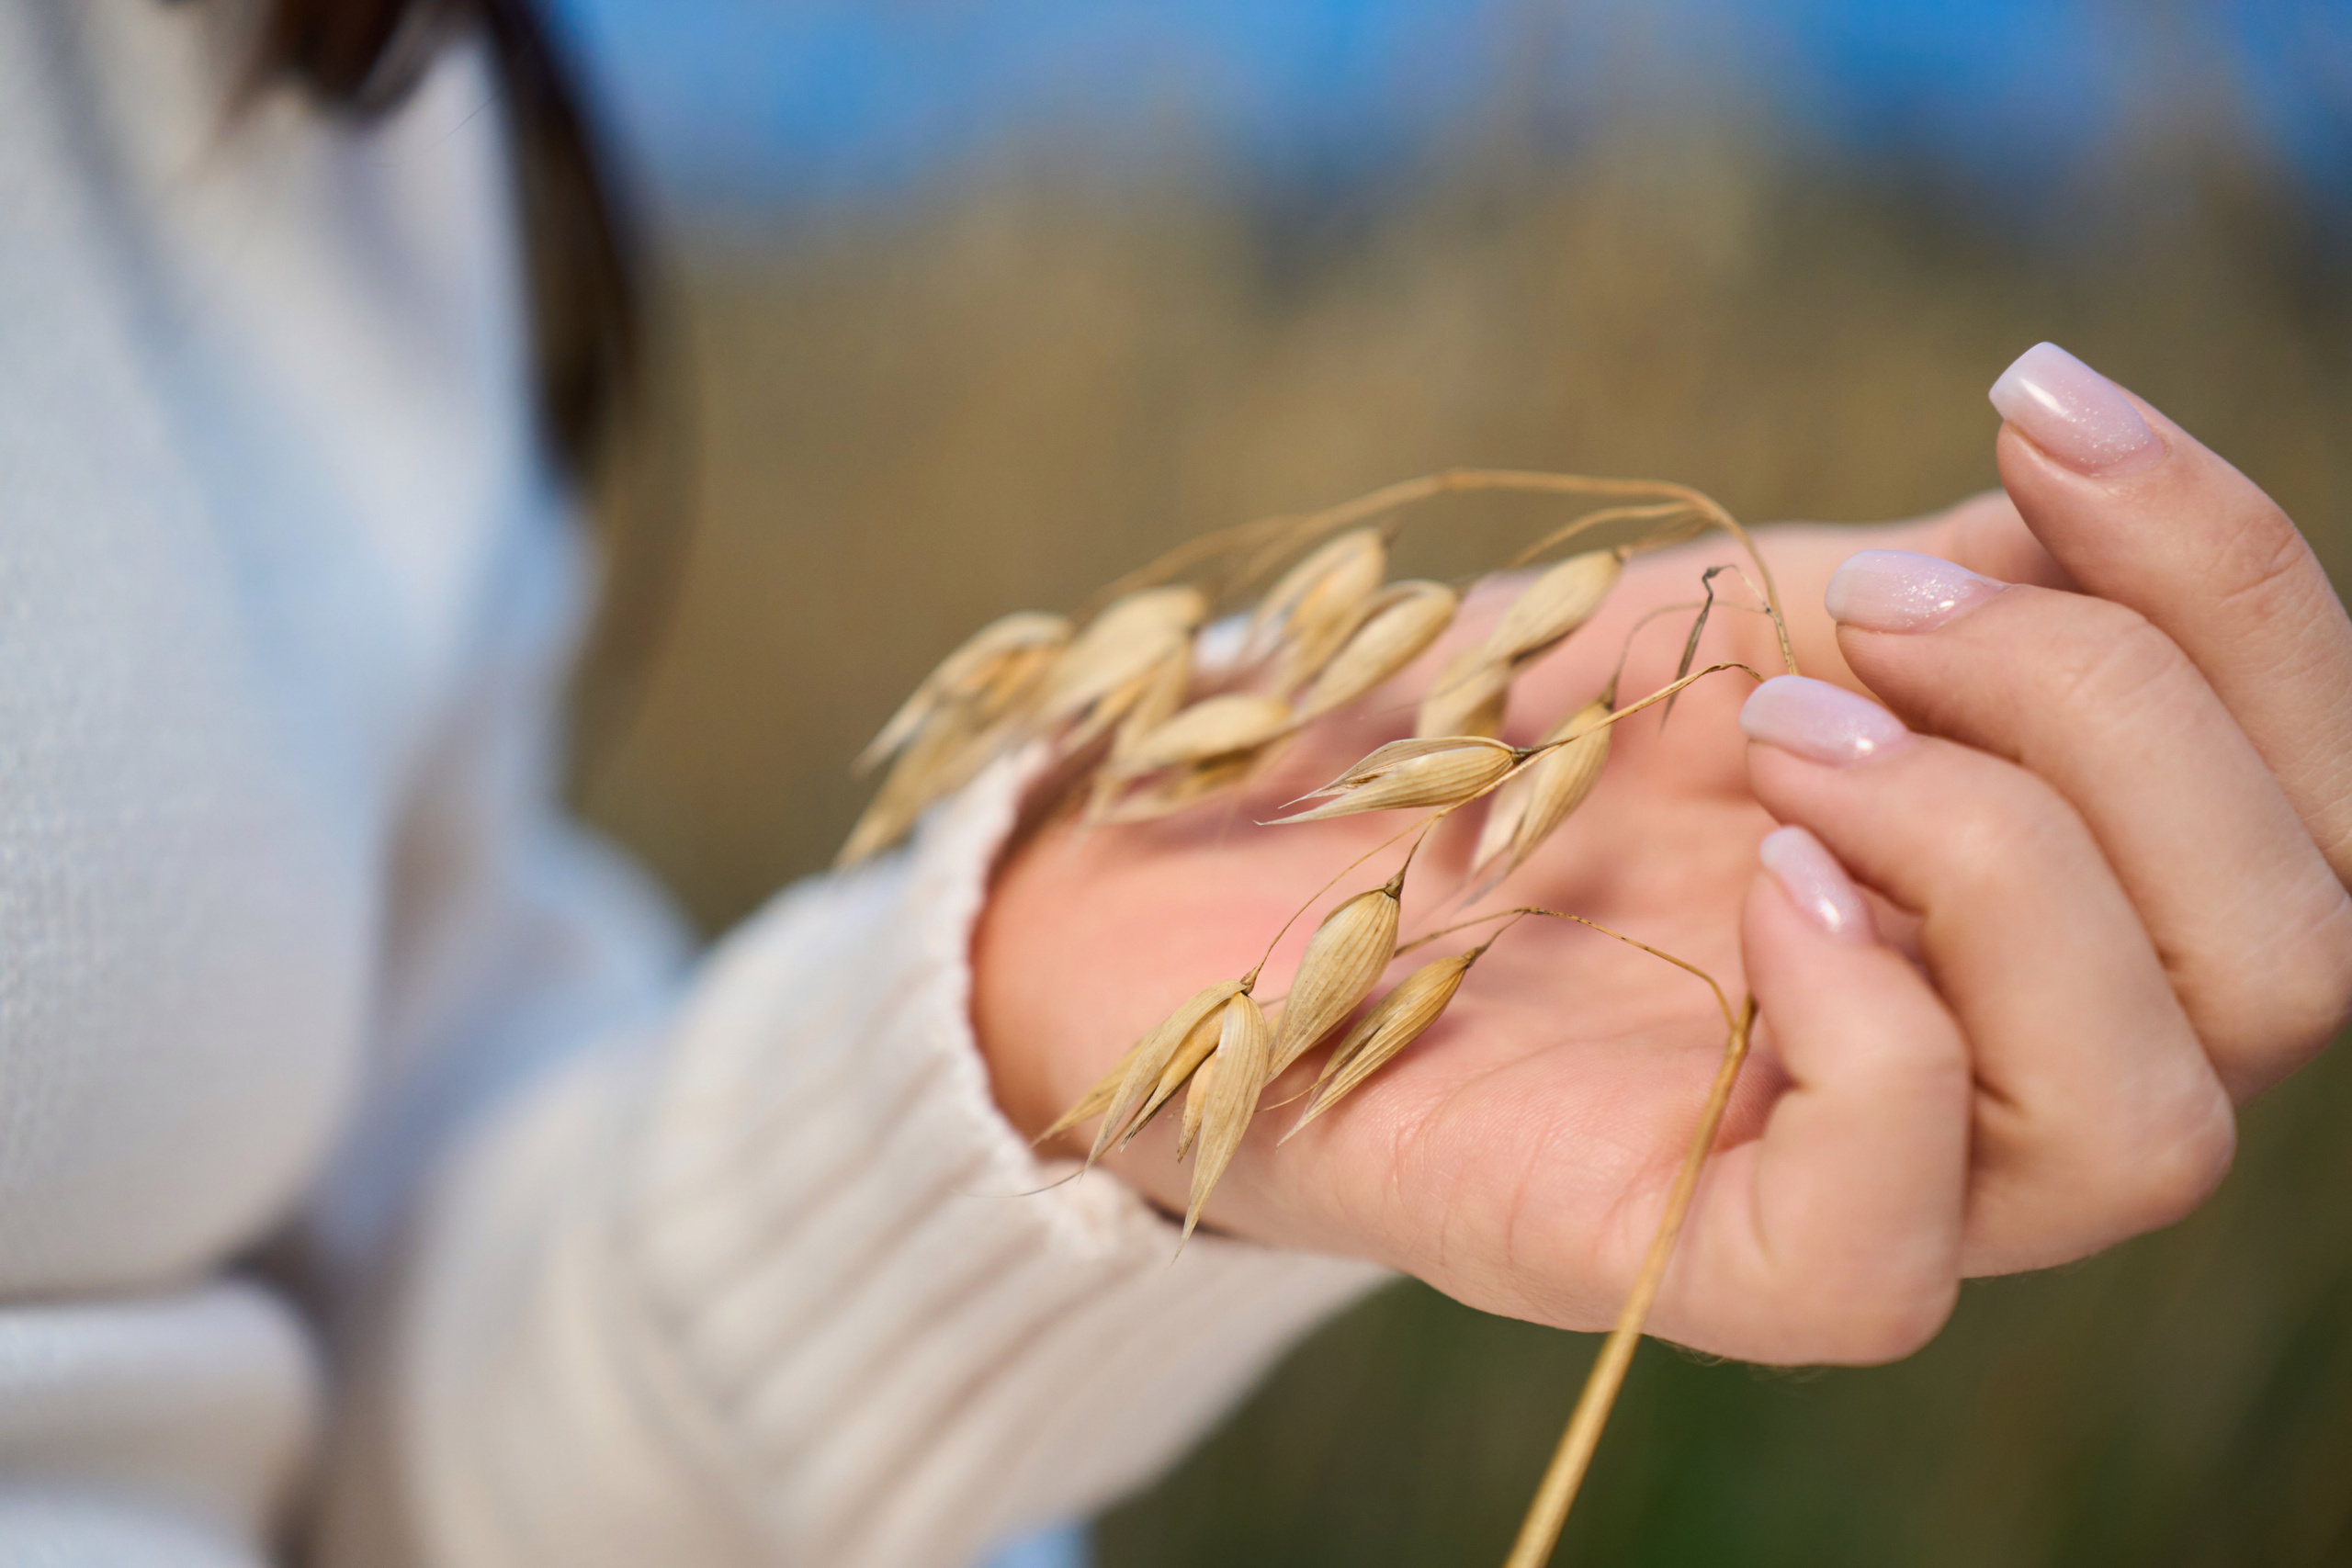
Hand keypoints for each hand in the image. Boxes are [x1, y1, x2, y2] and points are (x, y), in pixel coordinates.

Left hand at [971, 341, 2351, 1364]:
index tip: (2029, 404)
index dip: (2230, 579)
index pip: (2312, 794)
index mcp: (2070, 904)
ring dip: (1996, 858)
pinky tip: (1759, 889)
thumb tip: (2098, 523)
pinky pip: (1893, 1248)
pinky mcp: (1691, 1265)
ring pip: (2146, 1123)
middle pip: (2286, 958)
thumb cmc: (1511, 744)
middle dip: (2106, 716)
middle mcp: (2012, 1065)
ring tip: (1780, 741)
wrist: (1239, 858)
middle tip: (1867, 615)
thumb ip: (1968, 600)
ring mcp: (1867, 1187)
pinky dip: (1869, 1032)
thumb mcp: (1759, 622)